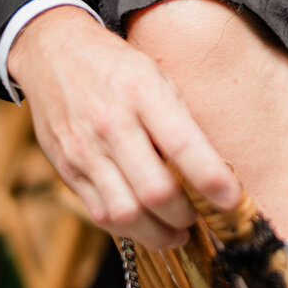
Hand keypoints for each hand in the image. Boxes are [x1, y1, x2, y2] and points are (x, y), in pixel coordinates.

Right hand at [8, 6, 239, 248]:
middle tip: (203, 218)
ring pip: (125, 213)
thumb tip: (211, 169)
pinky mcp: (66, 170)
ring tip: (178, 233)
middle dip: (186, 216)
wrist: (55, 53)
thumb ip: (181, 121)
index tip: (232, 200)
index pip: (183, 145)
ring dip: (158, 234)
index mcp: (143, 93)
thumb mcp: (159, 77)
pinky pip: (99, 213)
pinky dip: (129, 228)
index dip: (211, 179)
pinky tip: (147, 224)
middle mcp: (111, 124)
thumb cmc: (119, 67)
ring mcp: (84, 151)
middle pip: (154, 191)